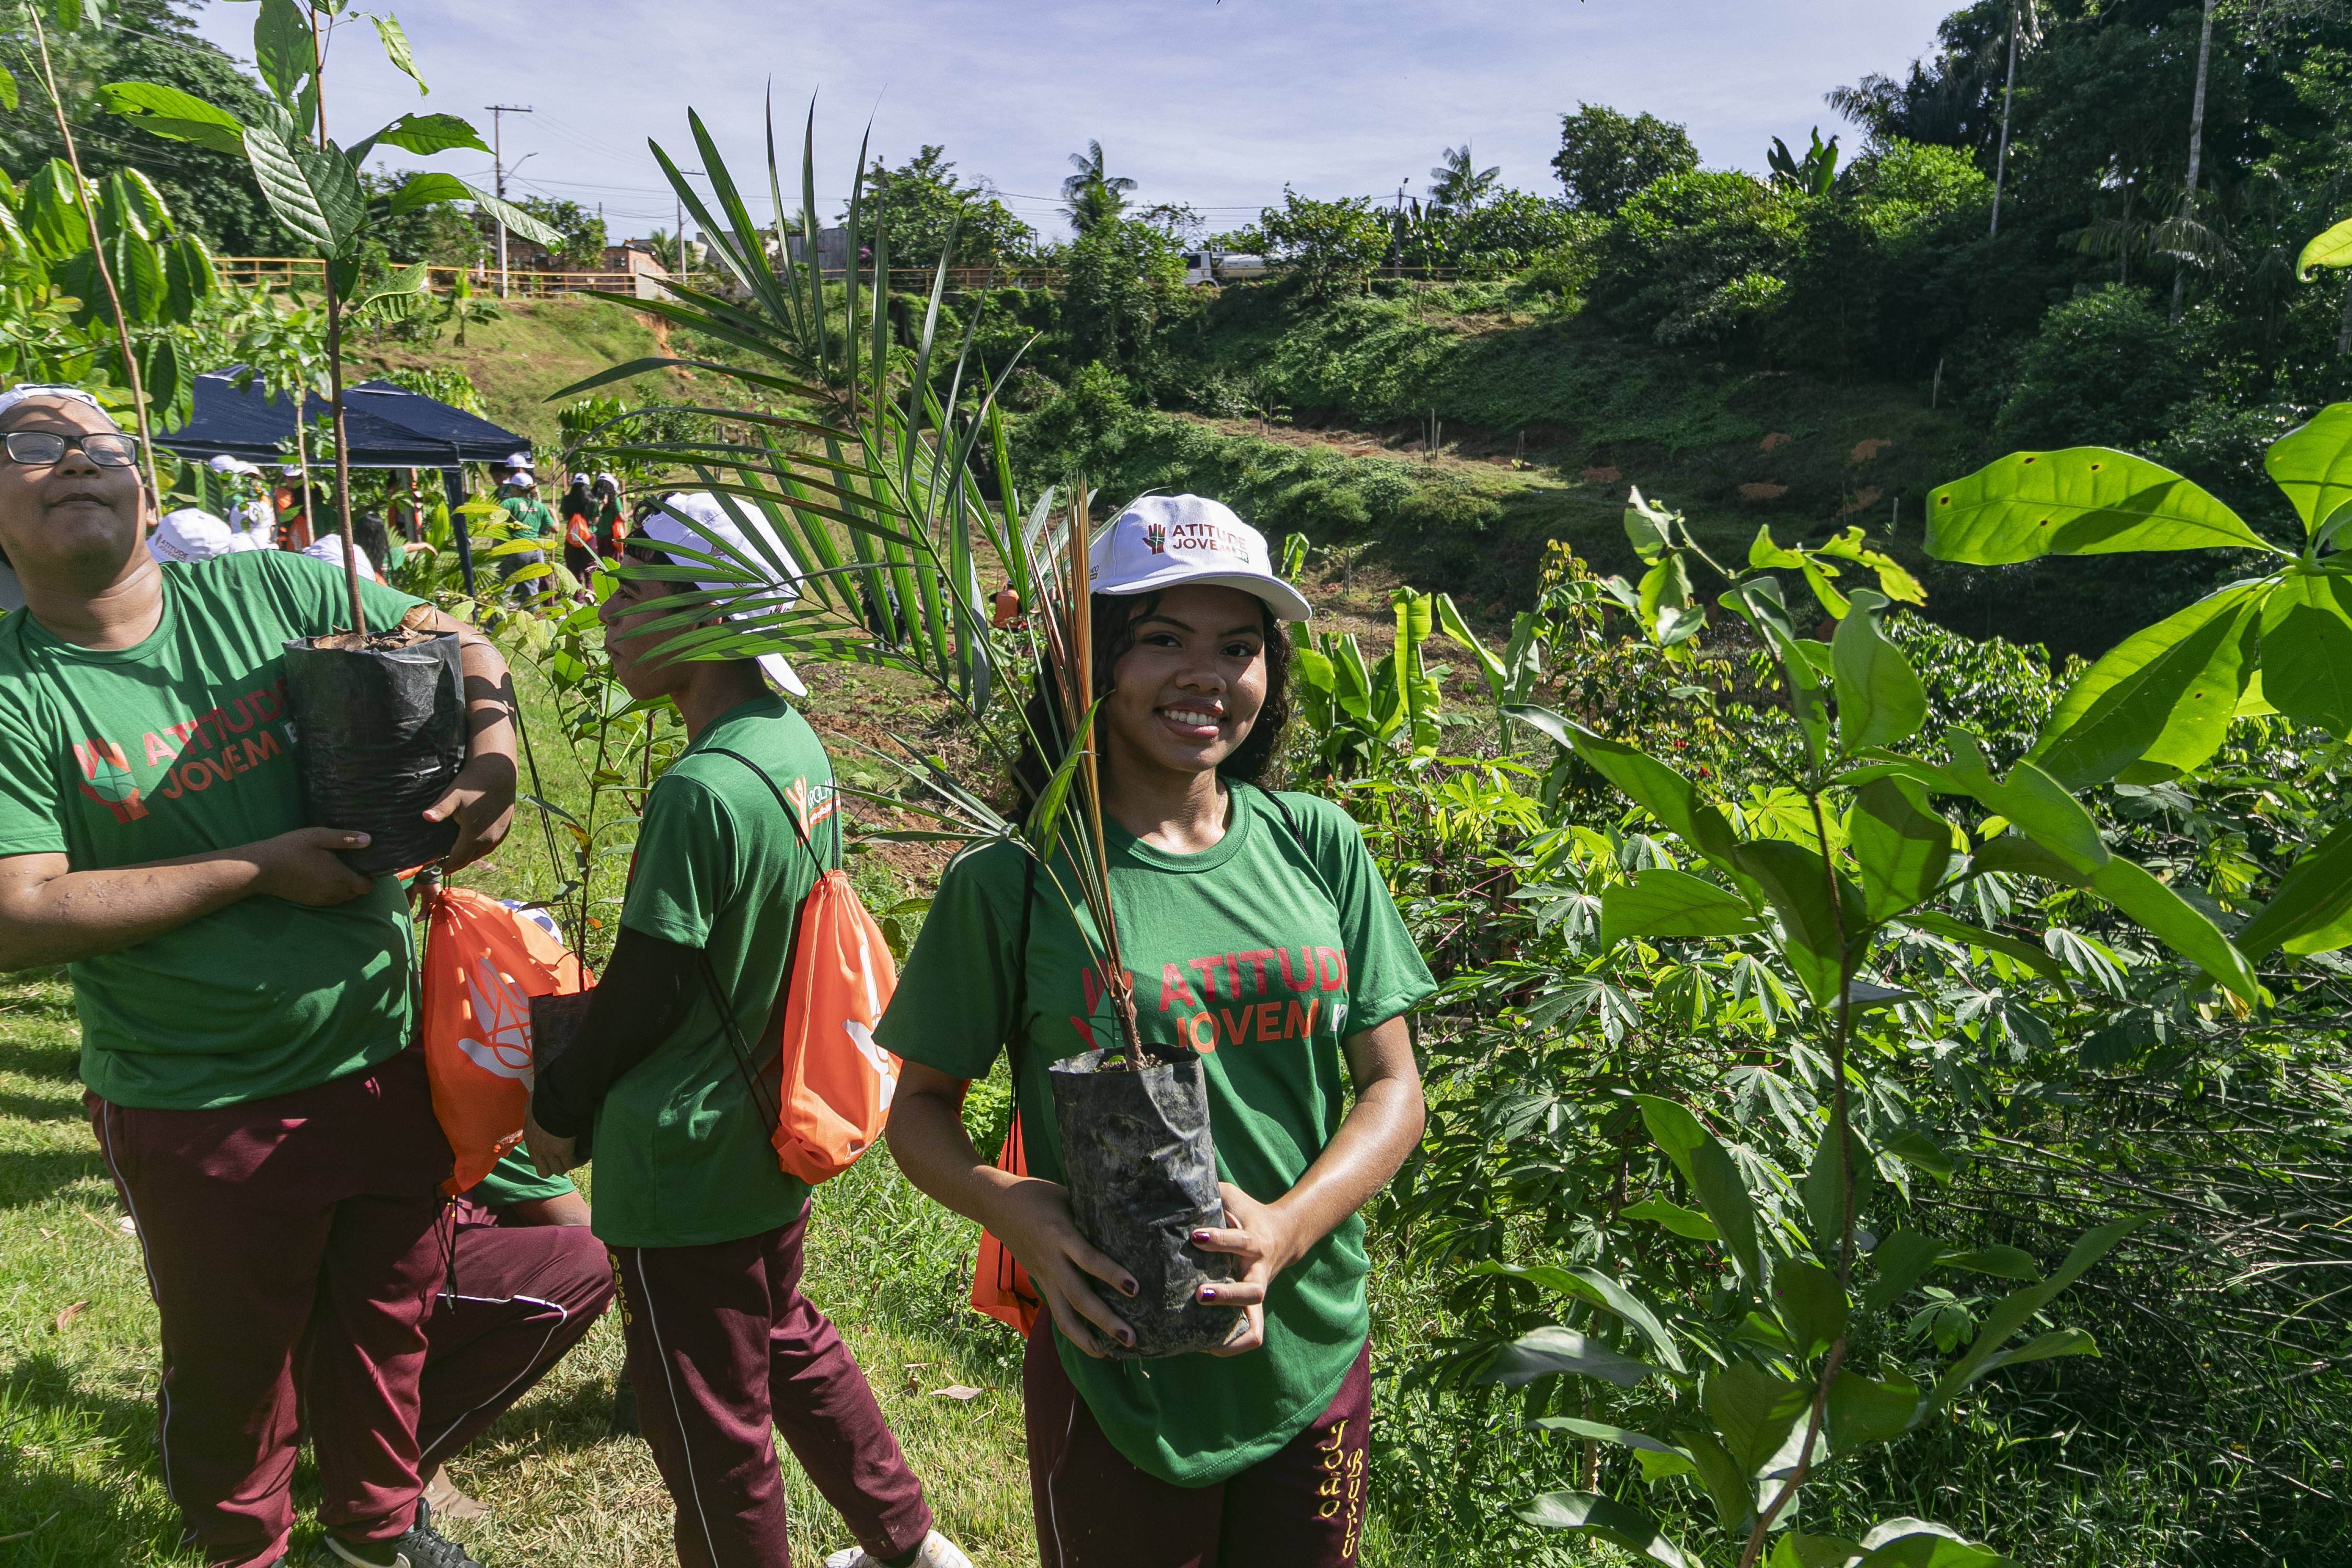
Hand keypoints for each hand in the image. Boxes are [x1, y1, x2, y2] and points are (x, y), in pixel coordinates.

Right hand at [251, 828, 376, 905]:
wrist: (262, 868)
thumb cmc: (291, 849)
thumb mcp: (319, 836)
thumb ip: (345, 839)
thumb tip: (369, 839)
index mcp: (340, 878)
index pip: (367, 886)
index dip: (370, 877)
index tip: (365, 865)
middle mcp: (333, 893)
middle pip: (356, 892)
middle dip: (358, 881)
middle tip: (350, 863)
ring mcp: (321, 900)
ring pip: (343, 897)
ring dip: (345, 887)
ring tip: (336, 868)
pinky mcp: (309, 902)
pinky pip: (328, 899)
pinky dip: (331, 891)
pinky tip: (321, 876)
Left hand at [426, 752, 515, 873]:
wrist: (498, 774)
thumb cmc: (472, 785)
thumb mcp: (453, 796)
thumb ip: (440, 809)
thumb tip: (425, 816)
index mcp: (473, 836)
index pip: (458, 860)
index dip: (447, 867)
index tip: (439, 868)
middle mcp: (488, 840)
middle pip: (470, 859)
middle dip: (457, 863)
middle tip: (446, 864)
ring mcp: (499, 836)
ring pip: (481, 854)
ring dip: (469, 856)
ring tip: (459, 855)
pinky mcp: (505, 830)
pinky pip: (491, 846)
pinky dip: (480, 849)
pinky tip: (474, 843)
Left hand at [523, 1103, 577, 1177]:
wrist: (554, 1101)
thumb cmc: (544, 1100)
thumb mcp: (530, 1105)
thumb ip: (529, 1108)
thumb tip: (530, 1103)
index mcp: (529, 1139)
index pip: (535, 1157)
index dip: (546, 1157)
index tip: (556, 1150)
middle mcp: (537, 1149)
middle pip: (544, 1172)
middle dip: (555, 1167)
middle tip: (565, 1158)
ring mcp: (548, 1152)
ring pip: (558, 1170)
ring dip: (568, 1164)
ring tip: (577, 1156)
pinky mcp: (562, 1151)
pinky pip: (572, 1164)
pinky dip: (579, 1160)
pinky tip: (585, 1155)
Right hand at [984, 1177, 1138, 1356]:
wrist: (997, 1205)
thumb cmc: (1040, 1196)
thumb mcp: (1067, 1197)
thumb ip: (1091, 1215)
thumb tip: (1131, 1226)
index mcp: (1060, 1233)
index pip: (1088, 1258)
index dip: (1111, 1274)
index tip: (1134, 1288)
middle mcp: (1052, 1260)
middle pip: (1078, 1296)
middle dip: (1104, 1319)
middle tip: (1130, 1337)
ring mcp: (1044, 1276)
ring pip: (1063, 1315)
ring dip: (1087, 1338)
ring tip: (1111, 1353)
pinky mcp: (1040, 1284)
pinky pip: (1057, 1313)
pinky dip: (1075, 1332)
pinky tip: (1095, 1345)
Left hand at [1190, 1182, 1301, 1357]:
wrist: (1284, 1234)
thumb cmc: (1245, 1212)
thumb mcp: (1230, 1197)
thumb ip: (1206, 1190)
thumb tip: (1168, 1175)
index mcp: (1254, 1239)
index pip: (1239, 1241)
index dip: (1219, 1240)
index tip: (1194, 1236)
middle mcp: (1259, 1268)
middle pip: (1253, 1289)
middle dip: (1227, 1294)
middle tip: (1198, 1294)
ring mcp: (1259, 1290)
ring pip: (1255, 1316)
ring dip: (1229, 1326)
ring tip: (1199, 1334)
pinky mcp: (1255, 1307)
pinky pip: (1253, 1334)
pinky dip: (1235, 1345)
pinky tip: (1207, 1347)